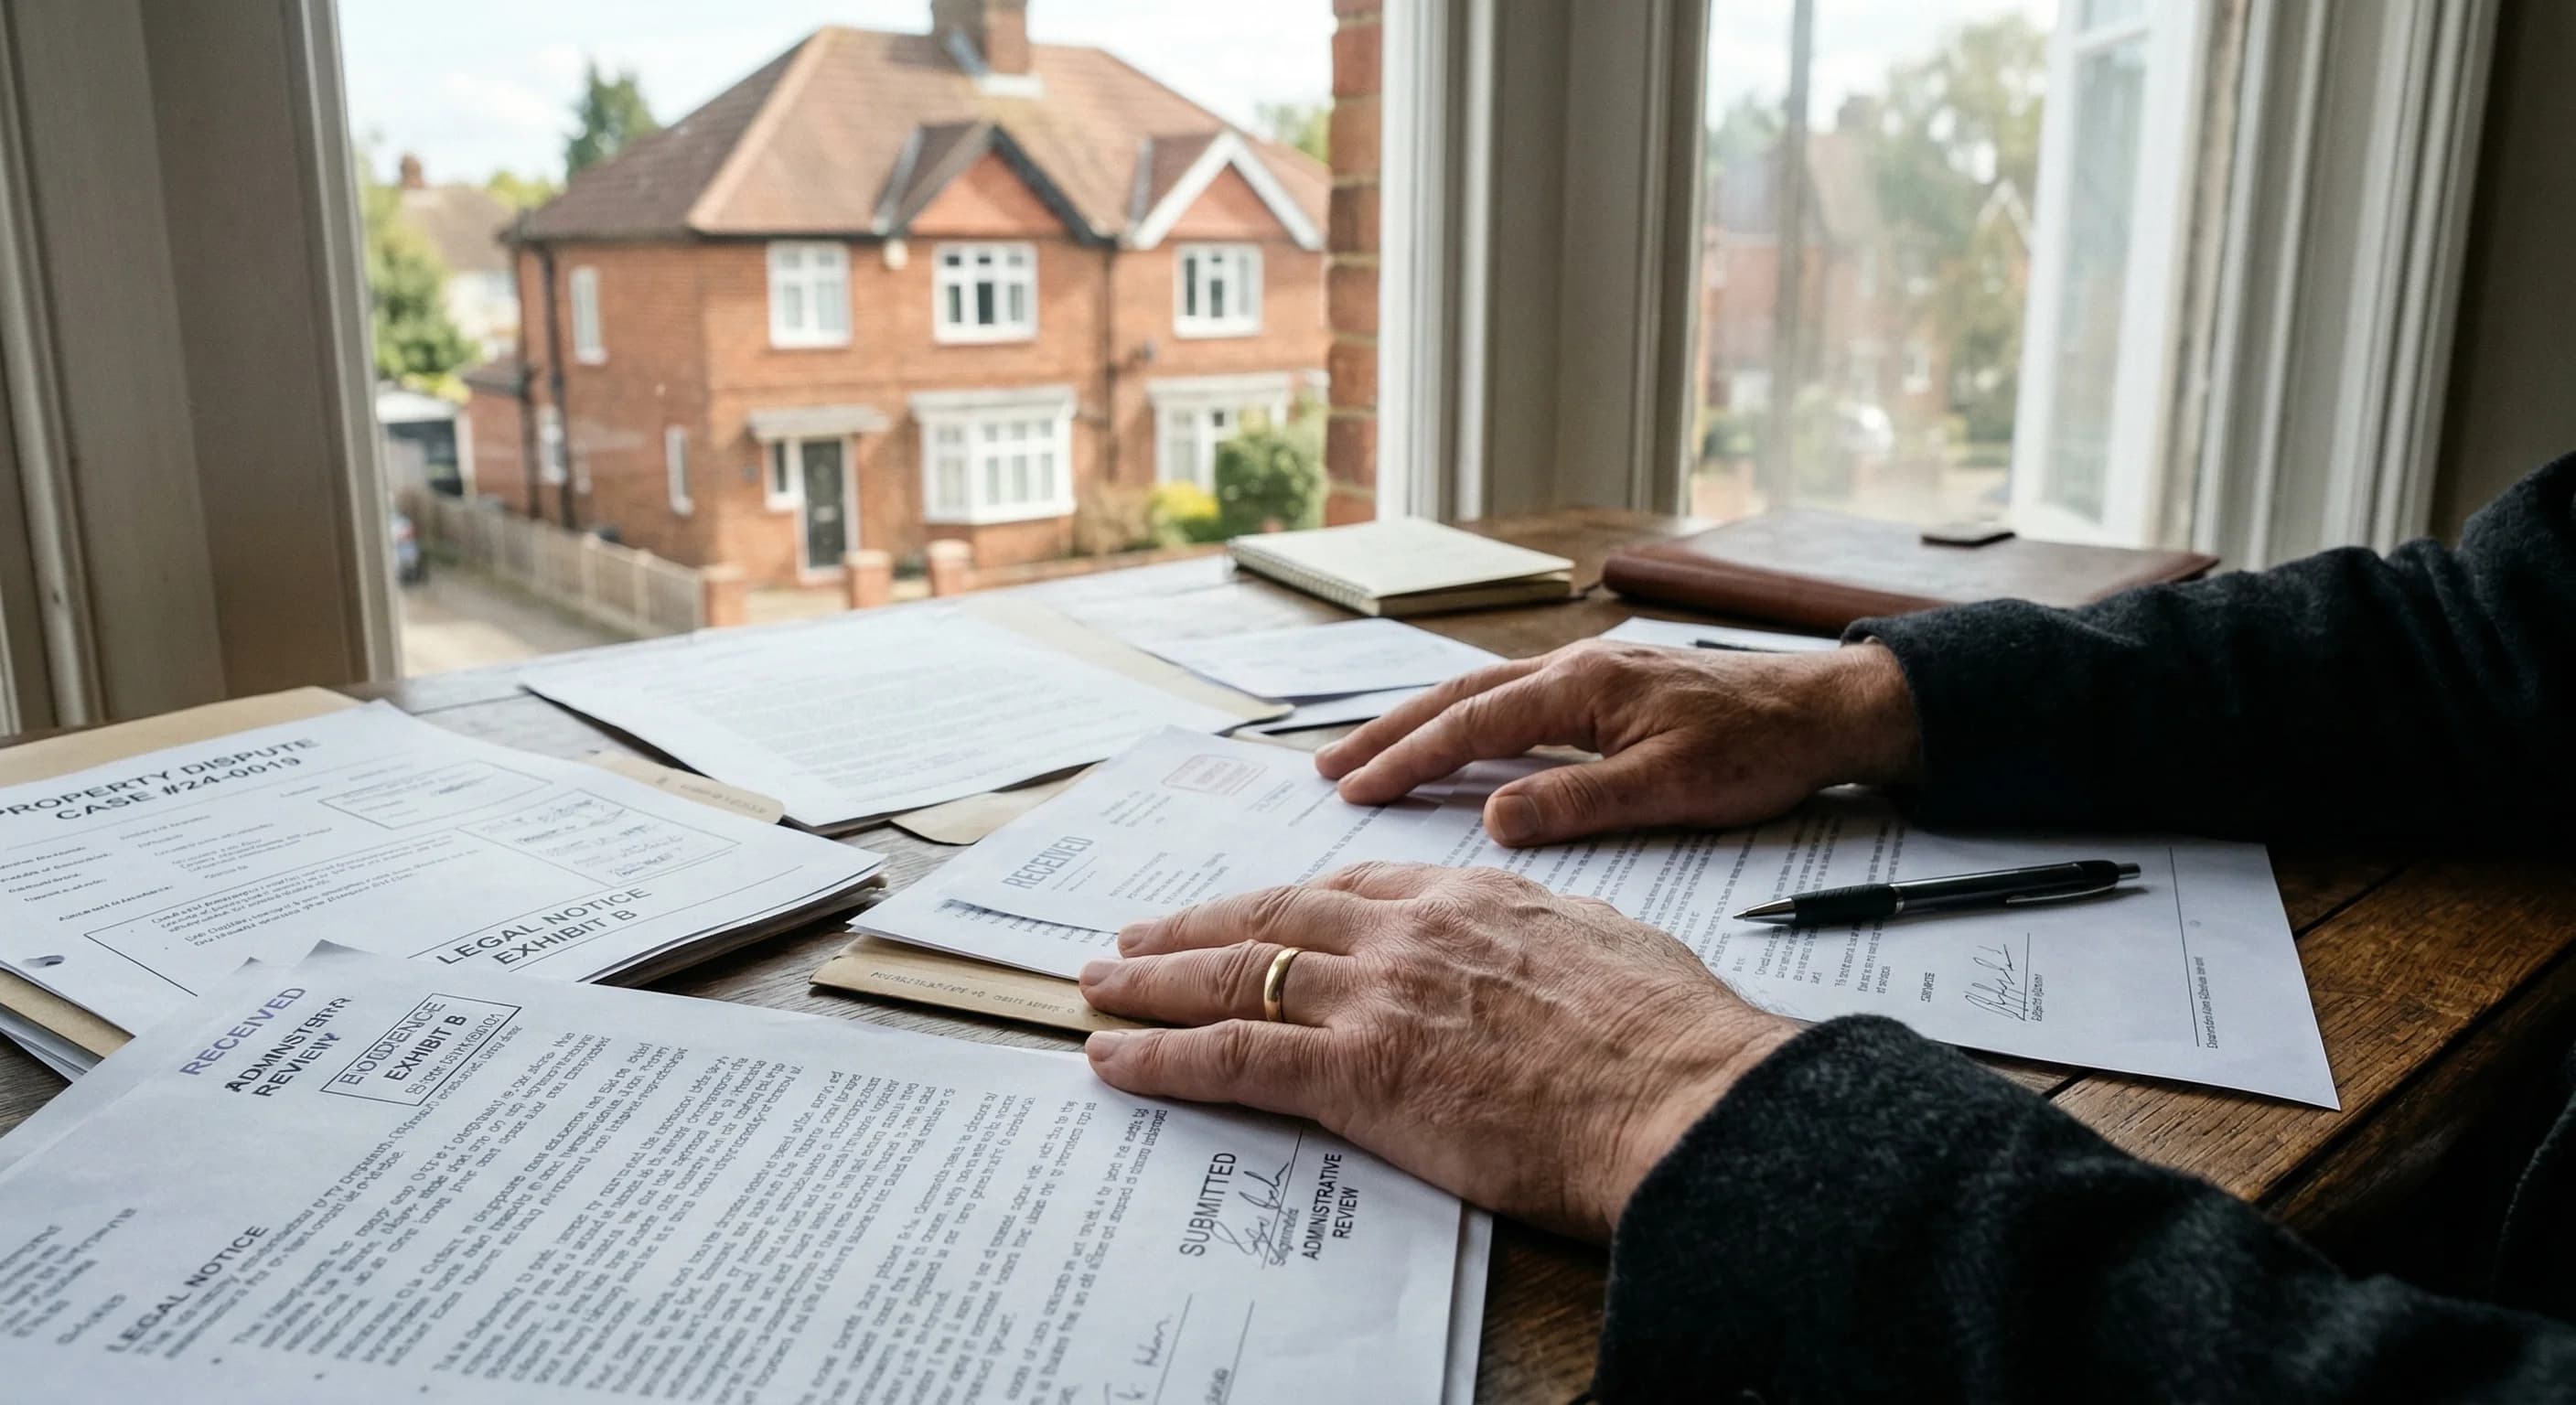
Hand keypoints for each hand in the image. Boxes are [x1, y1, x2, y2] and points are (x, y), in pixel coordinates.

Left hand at [1078, 862, 1796, 1241]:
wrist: (1682, 1093)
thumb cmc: (1669, 1035)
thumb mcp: (1608, 940)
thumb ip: (1552, 926)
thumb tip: (1543, 932)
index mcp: (1468, 897)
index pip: (1347, 889)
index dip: (1282, 905)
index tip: (1248, 913)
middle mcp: (1407, 933)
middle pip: (1271, 919)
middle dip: (1193, 928)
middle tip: (1134, 938)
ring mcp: (1375, 998)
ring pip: (1235, 975)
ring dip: (1154, 982)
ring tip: (1101, 985)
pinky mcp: (1357, 1073)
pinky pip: (1233, 1057)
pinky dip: (1162, 1056)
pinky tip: (1116, 1059)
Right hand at [1314, 638, 1920, 846]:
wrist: (1828, 710)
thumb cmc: (1760, 751)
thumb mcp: (1672, 790)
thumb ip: (1579, 803)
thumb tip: (1494, 821)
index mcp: (1582, 687)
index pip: (1472, 725)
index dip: (1407, 759)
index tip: (1353, 790)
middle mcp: (1576, 668)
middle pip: (1460, 697)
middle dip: (1390, 732)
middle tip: (1329, 769)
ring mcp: (1591, 672)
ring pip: (1484, 693)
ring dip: (1423, 723)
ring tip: (1371, 754)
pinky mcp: (1610, 686)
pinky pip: (1516, 699)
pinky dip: (1469, 720)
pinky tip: (1457, 742)